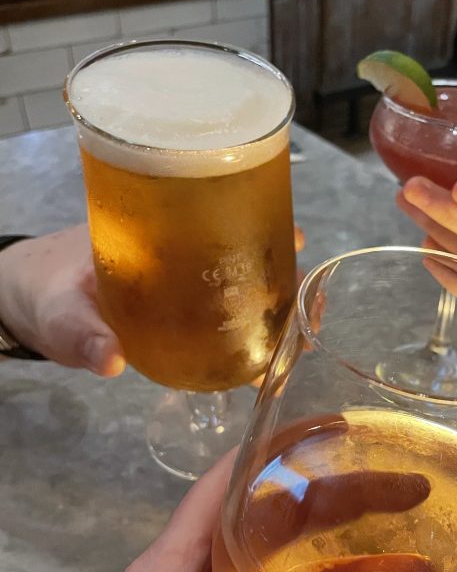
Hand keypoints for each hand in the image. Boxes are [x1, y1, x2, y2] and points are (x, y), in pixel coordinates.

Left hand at [0, 225, 305, 377]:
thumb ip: (80, 333)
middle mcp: (181, 252)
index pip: (223, 211)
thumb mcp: (58, 310)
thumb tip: (112, 360)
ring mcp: (184, 285)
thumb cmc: (42, 291)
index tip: (297, 240)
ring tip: (306, 334)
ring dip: (279, 304)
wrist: (23, 305)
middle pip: (249, 250)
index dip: (266, 221)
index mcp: (156, 229)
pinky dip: (252, 332)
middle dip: (288, 271)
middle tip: (313, 301)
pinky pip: (226, 317)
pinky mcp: (180, 316)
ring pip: (245, 285)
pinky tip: (270, 357)